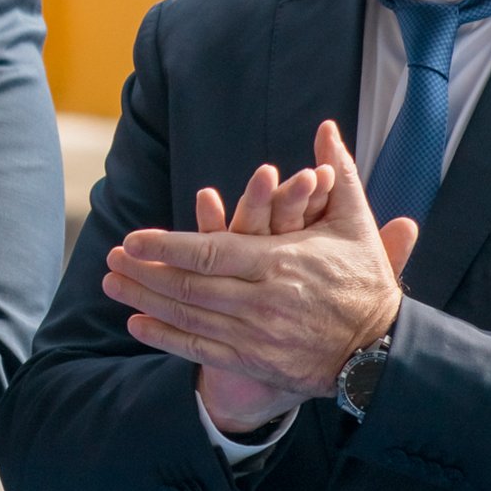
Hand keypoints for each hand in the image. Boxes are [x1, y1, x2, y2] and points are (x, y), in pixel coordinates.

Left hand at [105, 121, 420, 405]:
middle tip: (108, 259)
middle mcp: (262, 301)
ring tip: (112, 285)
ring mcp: (256, 336)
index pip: (211, 252)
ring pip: (189, 317)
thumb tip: (328, 128)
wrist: (382, 350)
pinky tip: (138, 324)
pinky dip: (166, 337)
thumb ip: (338, 176)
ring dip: (145, 300)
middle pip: (190, 286)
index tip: (132, 239)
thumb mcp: (355, 224)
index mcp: (281, 263)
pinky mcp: (255, 362)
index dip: (167, 247)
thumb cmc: (365, 282)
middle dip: (144, 272)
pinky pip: (201, 351)